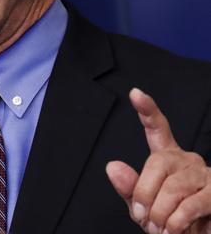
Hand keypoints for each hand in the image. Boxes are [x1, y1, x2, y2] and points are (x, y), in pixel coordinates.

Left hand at [106, 88, 210, 233]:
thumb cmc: (166, 220)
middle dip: (144, 194)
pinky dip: (177, 221)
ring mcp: (204, 174)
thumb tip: (113, 166)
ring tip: (159, 228)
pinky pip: (192, 204)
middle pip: (157, 164)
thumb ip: (128, 187)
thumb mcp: (141, 205)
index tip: (135, 93)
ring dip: (160, 213)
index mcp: (166, 158)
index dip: (147, 110)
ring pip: (174, 187)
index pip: (157, 128)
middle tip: (142, 218)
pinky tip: (174, 230)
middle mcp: (187, 160)